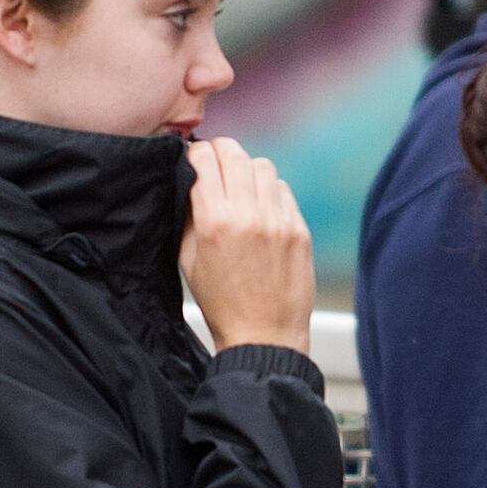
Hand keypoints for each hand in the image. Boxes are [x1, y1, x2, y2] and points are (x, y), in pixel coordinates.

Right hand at [180, 138, 315, 353]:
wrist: (263, 335)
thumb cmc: (221, 302)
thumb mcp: (188, 259)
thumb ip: (189, 214)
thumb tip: (192, 179)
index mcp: (214, 221)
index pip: (204, 159)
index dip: (195, 153)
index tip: (195, 160)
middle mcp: (248, 214)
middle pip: (234, 153)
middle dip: (221, 152)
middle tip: (217, 163)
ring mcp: (277, 220)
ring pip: (262, 165)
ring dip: (247, 170)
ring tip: (241, 189)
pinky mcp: (299, 228)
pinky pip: (283, 189)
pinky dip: (269, 191)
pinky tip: (261, 209)